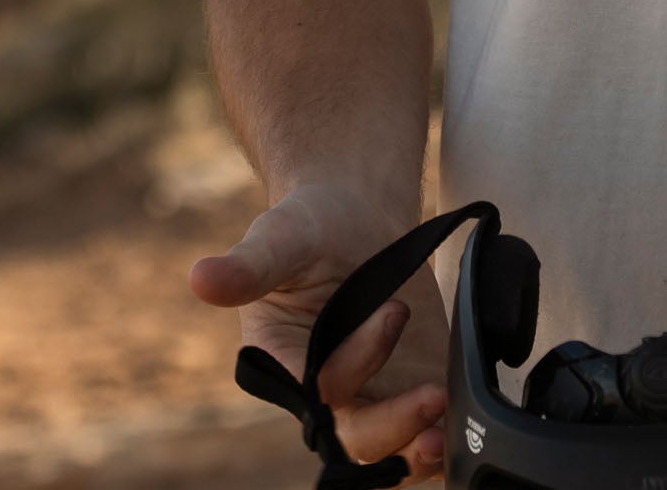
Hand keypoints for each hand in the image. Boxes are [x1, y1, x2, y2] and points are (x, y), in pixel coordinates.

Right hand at [190, 180, 451, 477]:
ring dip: (417, 449)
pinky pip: (421, 433)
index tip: (392, 312)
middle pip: (354, 437)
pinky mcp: (407, 388)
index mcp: (284, 365)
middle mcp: (324, 393)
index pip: (318, 391)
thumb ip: (250, 265)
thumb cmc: (309, 227)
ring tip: (446, 432)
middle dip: (392, 428)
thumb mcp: (280, 235)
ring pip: (388, 450)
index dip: (355, 366)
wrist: (356, 216)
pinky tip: (464, 427)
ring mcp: (370, 396)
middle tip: (433, 398)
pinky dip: (443, 440)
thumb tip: (201, 277)